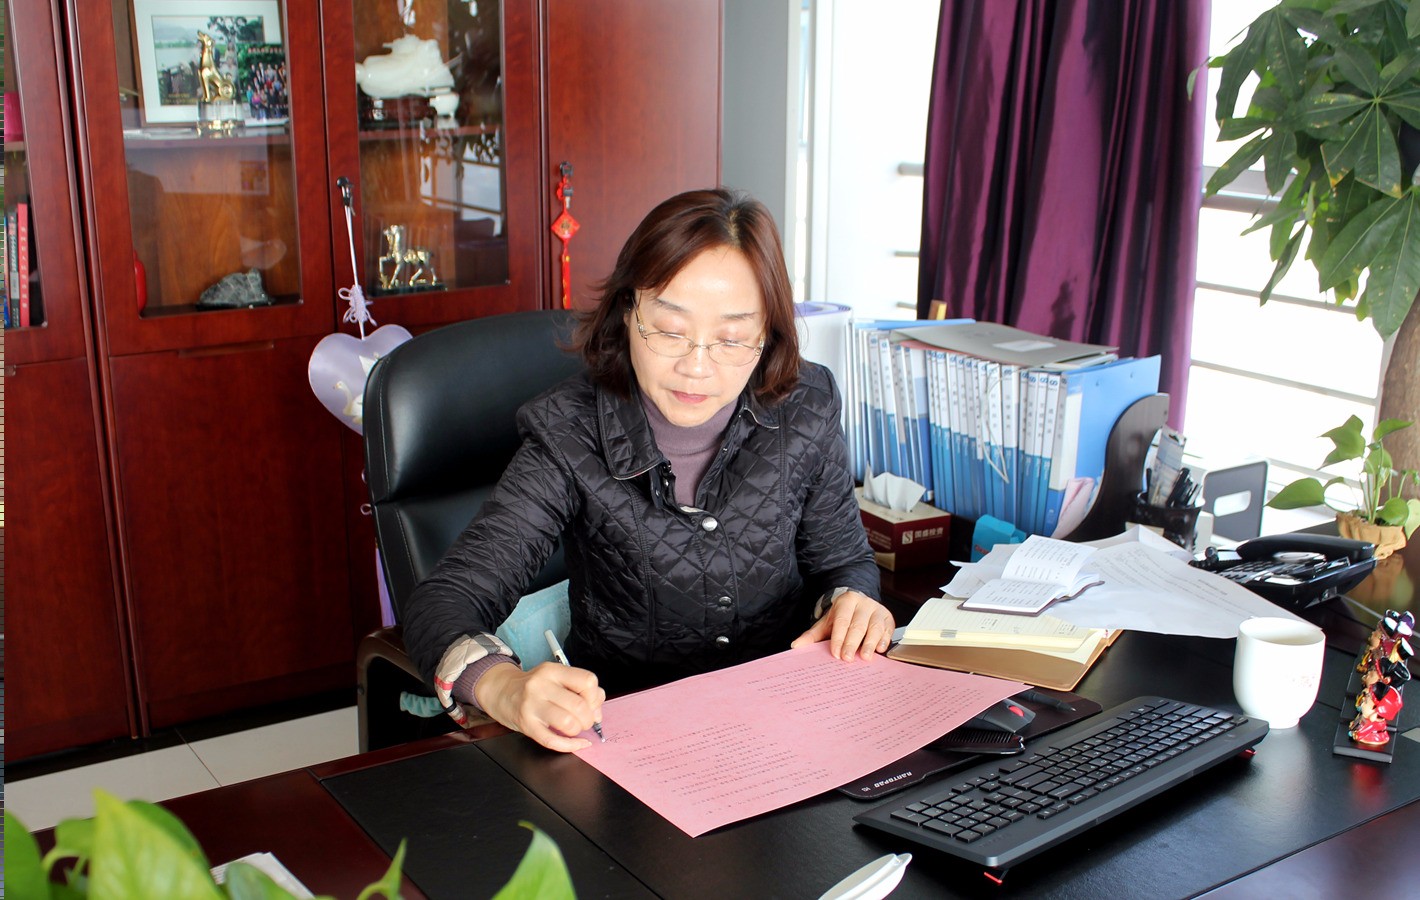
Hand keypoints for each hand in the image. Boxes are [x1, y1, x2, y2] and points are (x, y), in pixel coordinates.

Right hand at [474, 661, 605, 751]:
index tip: (592, 704)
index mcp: (553, 671)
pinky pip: (552, 741)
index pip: (587, 681)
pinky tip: (577, 744)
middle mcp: (541, 686)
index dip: (595, 697)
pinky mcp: (526, 725)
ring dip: (578, 730)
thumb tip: (597, 711)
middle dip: (588, 718)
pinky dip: (570, 746)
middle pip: (579, 705)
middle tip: (585, 720)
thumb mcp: (555, 678)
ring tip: (575, 728)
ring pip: (567, 723)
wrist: (500, 690)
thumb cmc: (533, 687)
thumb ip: (580, 689)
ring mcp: (531, 706)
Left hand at [790, 591, 894, 660]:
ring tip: (865, 657)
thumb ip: (812, 635)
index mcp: (846, 601)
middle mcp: (863, 604)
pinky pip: (888, 629)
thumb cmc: (841, 617)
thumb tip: (796, 646)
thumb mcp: (826, 623)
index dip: (839, 638)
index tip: (836, 653)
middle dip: (852, 642)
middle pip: (858, 624)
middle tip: (848, 659)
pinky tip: (880, 649)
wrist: (858, 604)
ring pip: (875, 626)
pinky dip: (884, 640)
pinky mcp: (888, 618)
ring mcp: (877, 610)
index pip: (842, 621)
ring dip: (870, 643)